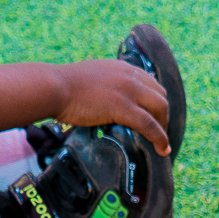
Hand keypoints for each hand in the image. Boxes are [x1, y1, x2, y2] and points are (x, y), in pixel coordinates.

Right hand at [50, 57, 175, 154]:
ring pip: (160, 108)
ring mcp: (129, 90)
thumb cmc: (63, 86)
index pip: (150, 83)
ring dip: (164, 127)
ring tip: (161, 144)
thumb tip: (103, 102)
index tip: (154, 115)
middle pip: (160, 95)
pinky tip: (161, 149)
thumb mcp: (90, 79)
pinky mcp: (123, 107)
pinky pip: (150, 124)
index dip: (155, 101)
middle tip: (158, 132)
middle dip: (163, 115)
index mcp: (122, 68)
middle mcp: (130, 76)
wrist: (54, 87)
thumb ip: (103, 86)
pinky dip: (159, 138)